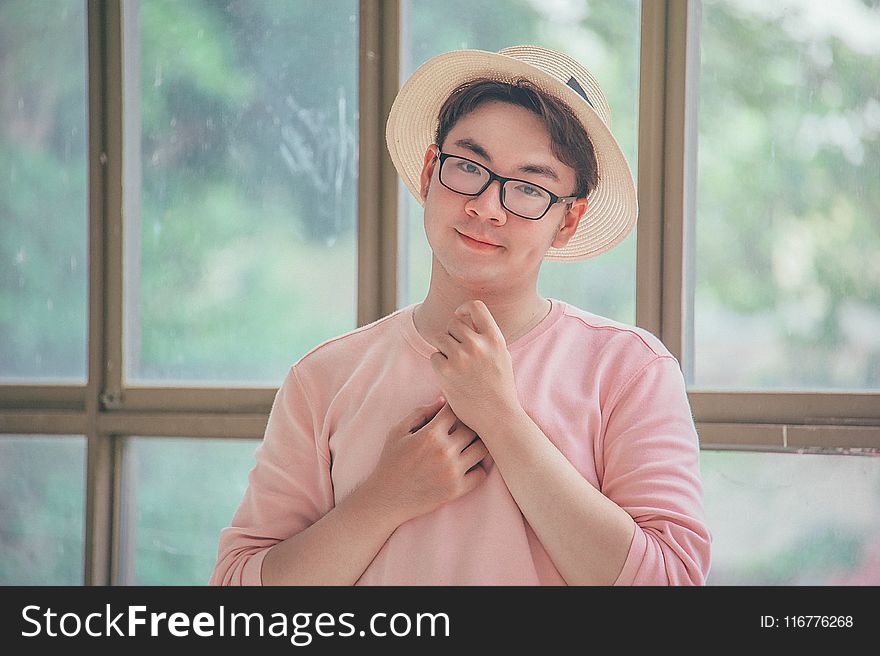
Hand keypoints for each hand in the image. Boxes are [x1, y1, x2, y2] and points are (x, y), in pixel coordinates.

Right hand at [366, 398, 489, 523]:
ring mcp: (453, 471)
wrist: (386, 498)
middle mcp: (445, 451)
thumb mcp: (398, 431)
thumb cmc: (390, 462)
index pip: (456, 411)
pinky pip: (482, 473)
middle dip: (469, 426)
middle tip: (463, 429)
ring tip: (468, 445)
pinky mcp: (457, 490)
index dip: (456, 409)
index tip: (453, 414)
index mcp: (430, 434)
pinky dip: (478, 467)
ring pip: (483, 449)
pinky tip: (467, 465)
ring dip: (478, 444)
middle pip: (474, 429)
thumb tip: (443, 400)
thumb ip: (420, 412)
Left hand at [428, 300, 520, 436]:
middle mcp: (477, 345)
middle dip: (453, 335)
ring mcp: (460, 358)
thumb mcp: (502, 356)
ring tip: (456, 365)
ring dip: (444, 349)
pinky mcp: (445, 371)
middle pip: (453, 324)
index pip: (476, 306)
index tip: (460, 316)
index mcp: (495, 339)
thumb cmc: (500, 388)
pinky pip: (434, 356)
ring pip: (441, 338)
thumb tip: (465, 320)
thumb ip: (486, 338)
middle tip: (459, 354)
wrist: (498, 416)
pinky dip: (439, 364)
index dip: (464, 308)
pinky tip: (451, 377)